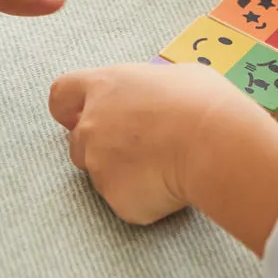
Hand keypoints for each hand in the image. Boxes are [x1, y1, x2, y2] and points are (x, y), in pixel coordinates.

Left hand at [49, 63, 259, 224]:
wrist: (215, 144)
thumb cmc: (204, 102)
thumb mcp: (178, 76)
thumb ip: (150, 87)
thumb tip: (158, 96)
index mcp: (106, 87)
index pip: (62, 94)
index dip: (70, 108)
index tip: (81, 117)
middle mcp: (92, 125)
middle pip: (79, 142)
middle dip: (102, 148)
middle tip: (141, 150)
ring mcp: (98, 165)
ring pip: (101, 174)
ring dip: (124, 173)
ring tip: (165, 167)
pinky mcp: (114, 198)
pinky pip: (125, 201)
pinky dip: (144, 198)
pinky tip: (171, 186)